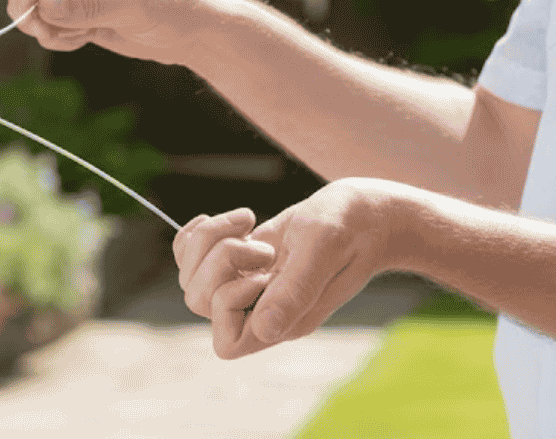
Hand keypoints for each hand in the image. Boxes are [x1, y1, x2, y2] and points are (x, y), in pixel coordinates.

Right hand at [4, 0, 238, 66]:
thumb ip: (89, 7)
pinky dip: (54, 35)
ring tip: (75, 38)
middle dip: (28, 4)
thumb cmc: (178, 9)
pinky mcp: (80, 9)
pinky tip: (81, 41)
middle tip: (49, 32)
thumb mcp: (136, 9)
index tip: (26, 14)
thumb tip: (43, 5)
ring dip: (42, 23)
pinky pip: (48, 20)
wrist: (197, 32)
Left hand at [175, 178, 407, 358]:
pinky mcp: (242, 263)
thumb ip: (297, 288)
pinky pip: (192, 257)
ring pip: (191, 278)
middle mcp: (263, 310)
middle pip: (199, 303)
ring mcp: (250, 287)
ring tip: (249, 224)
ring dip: (209, 241)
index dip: (229, 303)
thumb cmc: (352, 226)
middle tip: (262, 245)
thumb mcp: (325, 248)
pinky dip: (199, 234)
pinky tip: (234, 220)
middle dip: (218, 262)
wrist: (364, 212)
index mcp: (286, 322)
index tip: (263, 272)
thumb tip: (265, 330)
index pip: (227, 343)